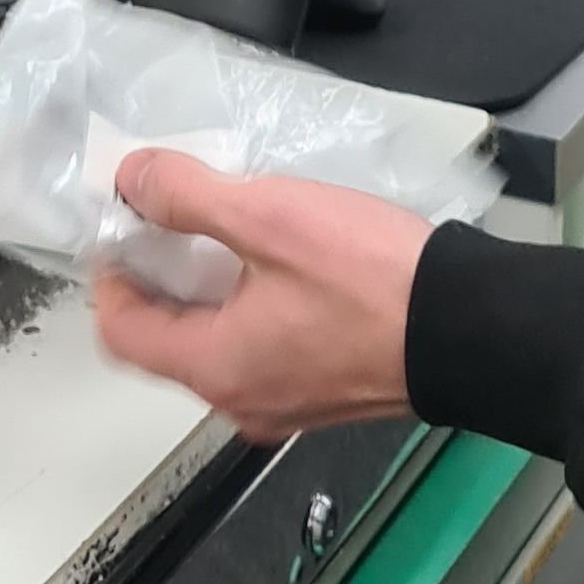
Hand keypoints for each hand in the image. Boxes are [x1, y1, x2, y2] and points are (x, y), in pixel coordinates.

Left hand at [92, 148, 431, 436]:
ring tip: (226, 230)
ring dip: (206, 290)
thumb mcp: (270, 218)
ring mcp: (287, 403)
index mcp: (218, 369)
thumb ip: (188, 197)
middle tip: (169, 218)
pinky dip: (249, 308)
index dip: (109, 275)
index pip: (121, 333)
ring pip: (216, 346)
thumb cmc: (376, 282)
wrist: (474, 328)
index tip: (120, 227)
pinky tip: (277, 261)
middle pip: (167, 342)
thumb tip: (132, 179)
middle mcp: (244, 400)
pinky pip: (261, 351)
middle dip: (159, 277)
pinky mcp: (326, 391)